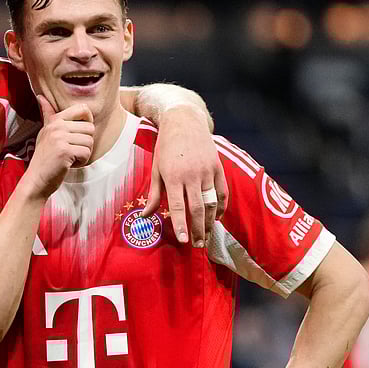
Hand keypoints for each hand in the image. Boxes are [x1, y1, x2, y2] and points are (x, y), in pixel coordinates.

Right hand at [19, 96, 93, 199]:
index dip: (88, 122)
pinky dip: (81, 162)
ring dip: (83, 154)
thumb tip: (41, 97)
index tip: (78, 134)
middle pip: (90, 128)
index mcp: (55, 120)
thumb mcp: (45, 133)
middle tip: (72, 151)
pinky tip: (69, 164)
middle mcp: (57, 126)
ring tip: (69, 158)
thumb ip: (48, 115)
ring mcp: (60, 138)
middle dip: (85, 143)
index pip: (83, 109)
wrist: (36, 179)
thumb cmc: (44, 158)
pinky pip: (86, 153)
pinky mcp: (64, 151)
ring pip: (90, 142)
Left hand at [141, 105, 226, 246]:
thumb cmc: (165, 148)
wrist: (184, 122)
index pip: (179, 206)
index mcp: (173, 176)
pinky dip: (221, 207)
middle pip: (198, 208)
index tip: (184, 241)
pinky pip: (223, 192)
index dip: (181, 225)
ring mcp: (207, 171)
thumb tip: (145, 217)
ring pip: (212, 202)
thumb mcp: (156, 169)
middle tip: (198, 245)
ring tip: (206, 236)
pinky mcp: (218, 167)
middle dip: (198, 229)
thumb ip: (153, 195)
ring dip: (210, 222)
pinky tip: (217, 218)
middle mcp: (192, 174)